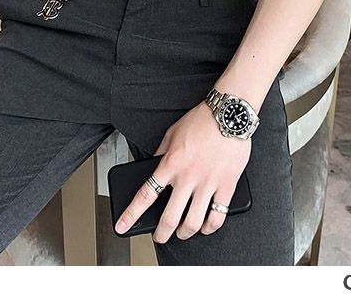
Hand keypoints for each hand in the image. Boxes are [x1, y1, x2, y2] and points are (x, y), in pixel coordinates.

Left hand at [114, 101, 251, 241]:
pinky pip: (218, 216)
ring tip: (182, 232)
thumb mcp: (171, 133)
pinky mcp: (227, 185)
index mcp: (170, 163)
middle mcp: (187, 177)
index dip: (132, 214)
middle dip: (161, 234)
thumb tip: (153, 167)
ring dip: (184, 233)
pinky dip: (210, 227)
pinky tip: (206, 226)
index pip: (146, 194)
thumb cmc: (200, 121)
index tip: (122, 227)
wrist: (228, 114)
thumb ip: (161, 153)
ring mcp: (208, 183)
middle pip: (169, 217)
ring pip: (193, 222)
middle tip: (159, 237)